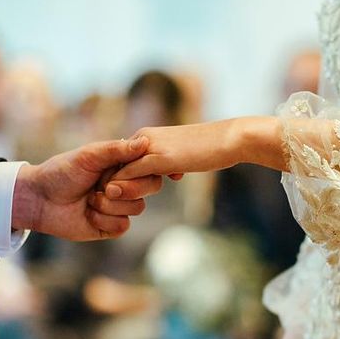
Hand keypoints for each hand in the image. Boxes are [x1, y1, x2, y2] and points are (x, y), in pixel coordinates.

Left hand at [12, 137, 162, 239]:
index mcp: (123, 165)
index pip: (150, 167)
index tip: (118, 171)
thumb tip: (145, 141)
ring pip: (137, 208)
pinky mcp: (111, 227)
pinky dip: (103, 220)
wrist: (39, 199)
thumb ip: (117, 150)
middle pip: (150, 187)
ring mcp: (119, 207)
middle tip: (104, 187)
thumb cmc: (61, 172)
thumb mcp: (89, 155)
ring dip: (109, 204)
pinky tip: (88, 214)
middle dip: (126, 189)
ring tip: (89, 200)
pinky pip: (123, 226)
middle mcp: (125, 185)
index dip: (139, 171)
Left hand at [104, 117, 284, 197]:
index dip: (117, 177)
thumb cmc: (211, 147)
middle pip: (113, 164)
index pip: (120, 158)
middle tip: (110, 201)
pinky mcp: (157, 158)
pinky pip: (130, 175)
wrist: (229, 139)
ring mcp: (149, 147)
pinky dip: (125, 189)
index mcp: (147, 135)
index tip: (119, 193)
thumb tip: (171, 172)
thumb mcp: (183, 153)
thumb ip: (170, 161)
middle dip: (111, 184)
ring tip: (119, 202)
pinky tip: (128, 200)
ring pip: (118, 171)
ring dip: (117, 190)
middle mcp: (143, 138)